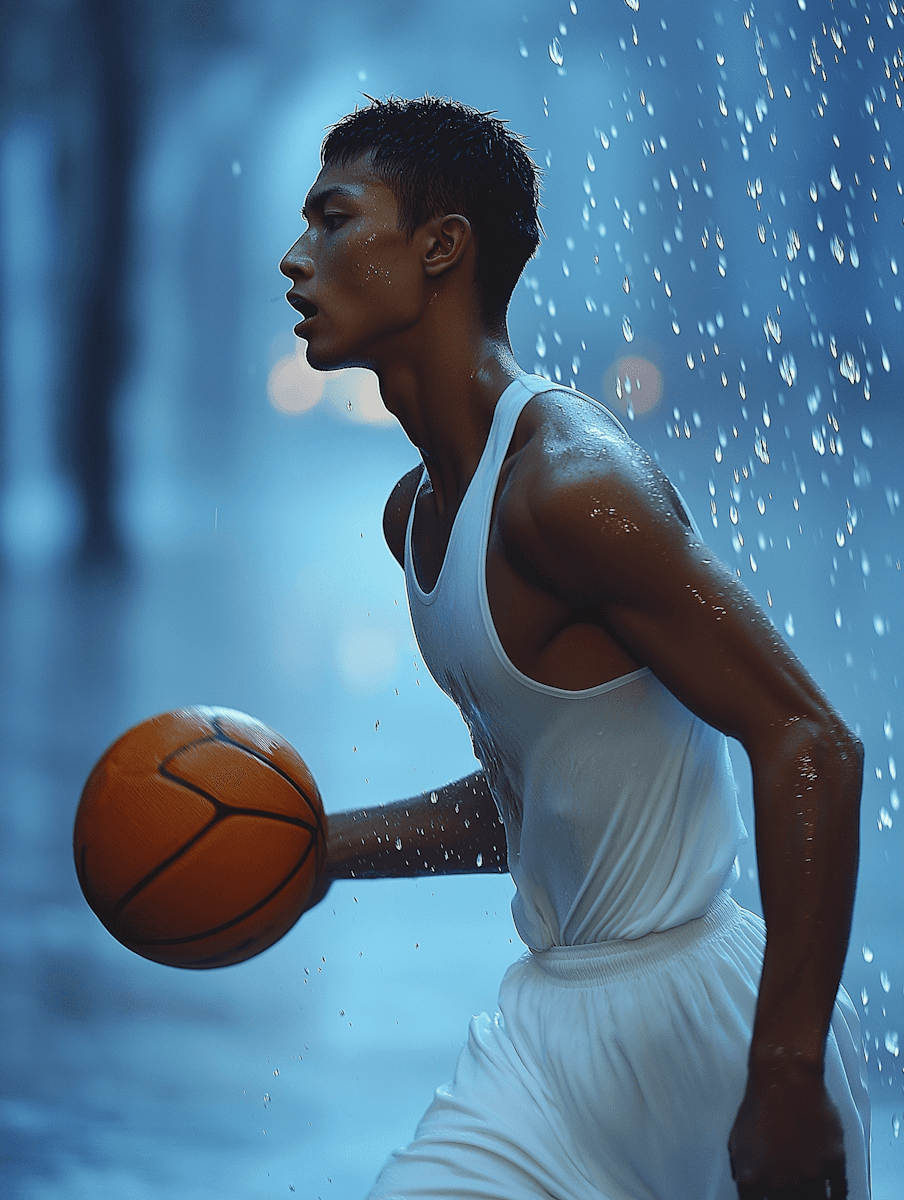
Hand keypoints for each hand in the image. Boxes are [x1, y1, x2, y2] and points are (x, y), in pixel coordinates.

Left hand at [728, 1064, 846, 1198]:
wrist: (785, 1077)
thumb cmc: (759, 1104)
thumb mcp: (736, 1139)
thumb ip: (742, 1170)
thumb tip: (748, 1188)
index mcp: (753, 1179)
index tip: (769, 1197)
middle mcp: (781, 1183)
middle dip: (787, 1199)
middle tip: (791, 1192)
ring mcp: (810, 1175)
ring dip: (813, 1199)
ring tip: (811, 1193)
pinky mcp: (834, 1163)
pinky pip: (838, 1194)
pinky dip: (836, 1196)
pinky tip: (832, 1194)